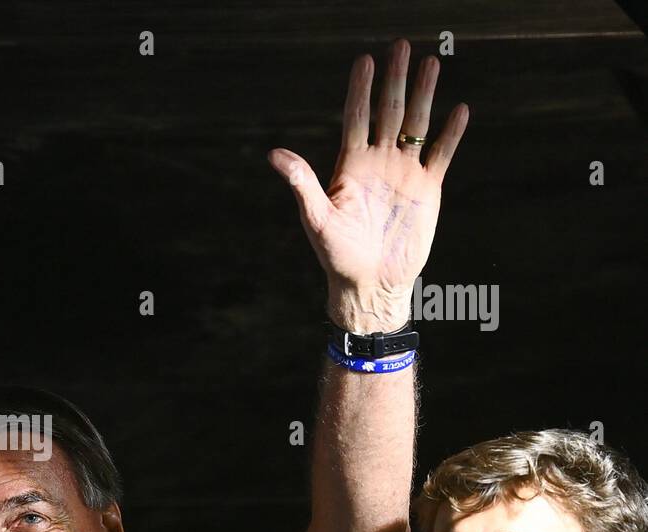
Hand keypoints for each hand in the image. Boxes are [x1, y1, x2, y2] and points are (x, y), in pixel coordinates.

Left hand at [269, 38, 468, 330]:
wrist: (370, 284)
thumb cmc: (337, 256)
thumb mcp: (317, 219)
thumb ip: (301, 183)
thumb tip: (274, 155)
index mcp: (350, 166)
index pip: (356, 118)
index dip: (360, 90)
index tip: (364, 60)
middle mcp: (377, 163)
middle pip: (387, 112)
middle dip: (394, 80)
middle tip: (400, 46)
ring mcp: (404, 173)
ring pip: (416, 124)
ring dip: (424, 94)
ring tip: (431, 63)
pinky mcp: (427, 188)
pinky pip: (441, 154)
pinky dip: (450, 133)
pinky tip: (459, 110)